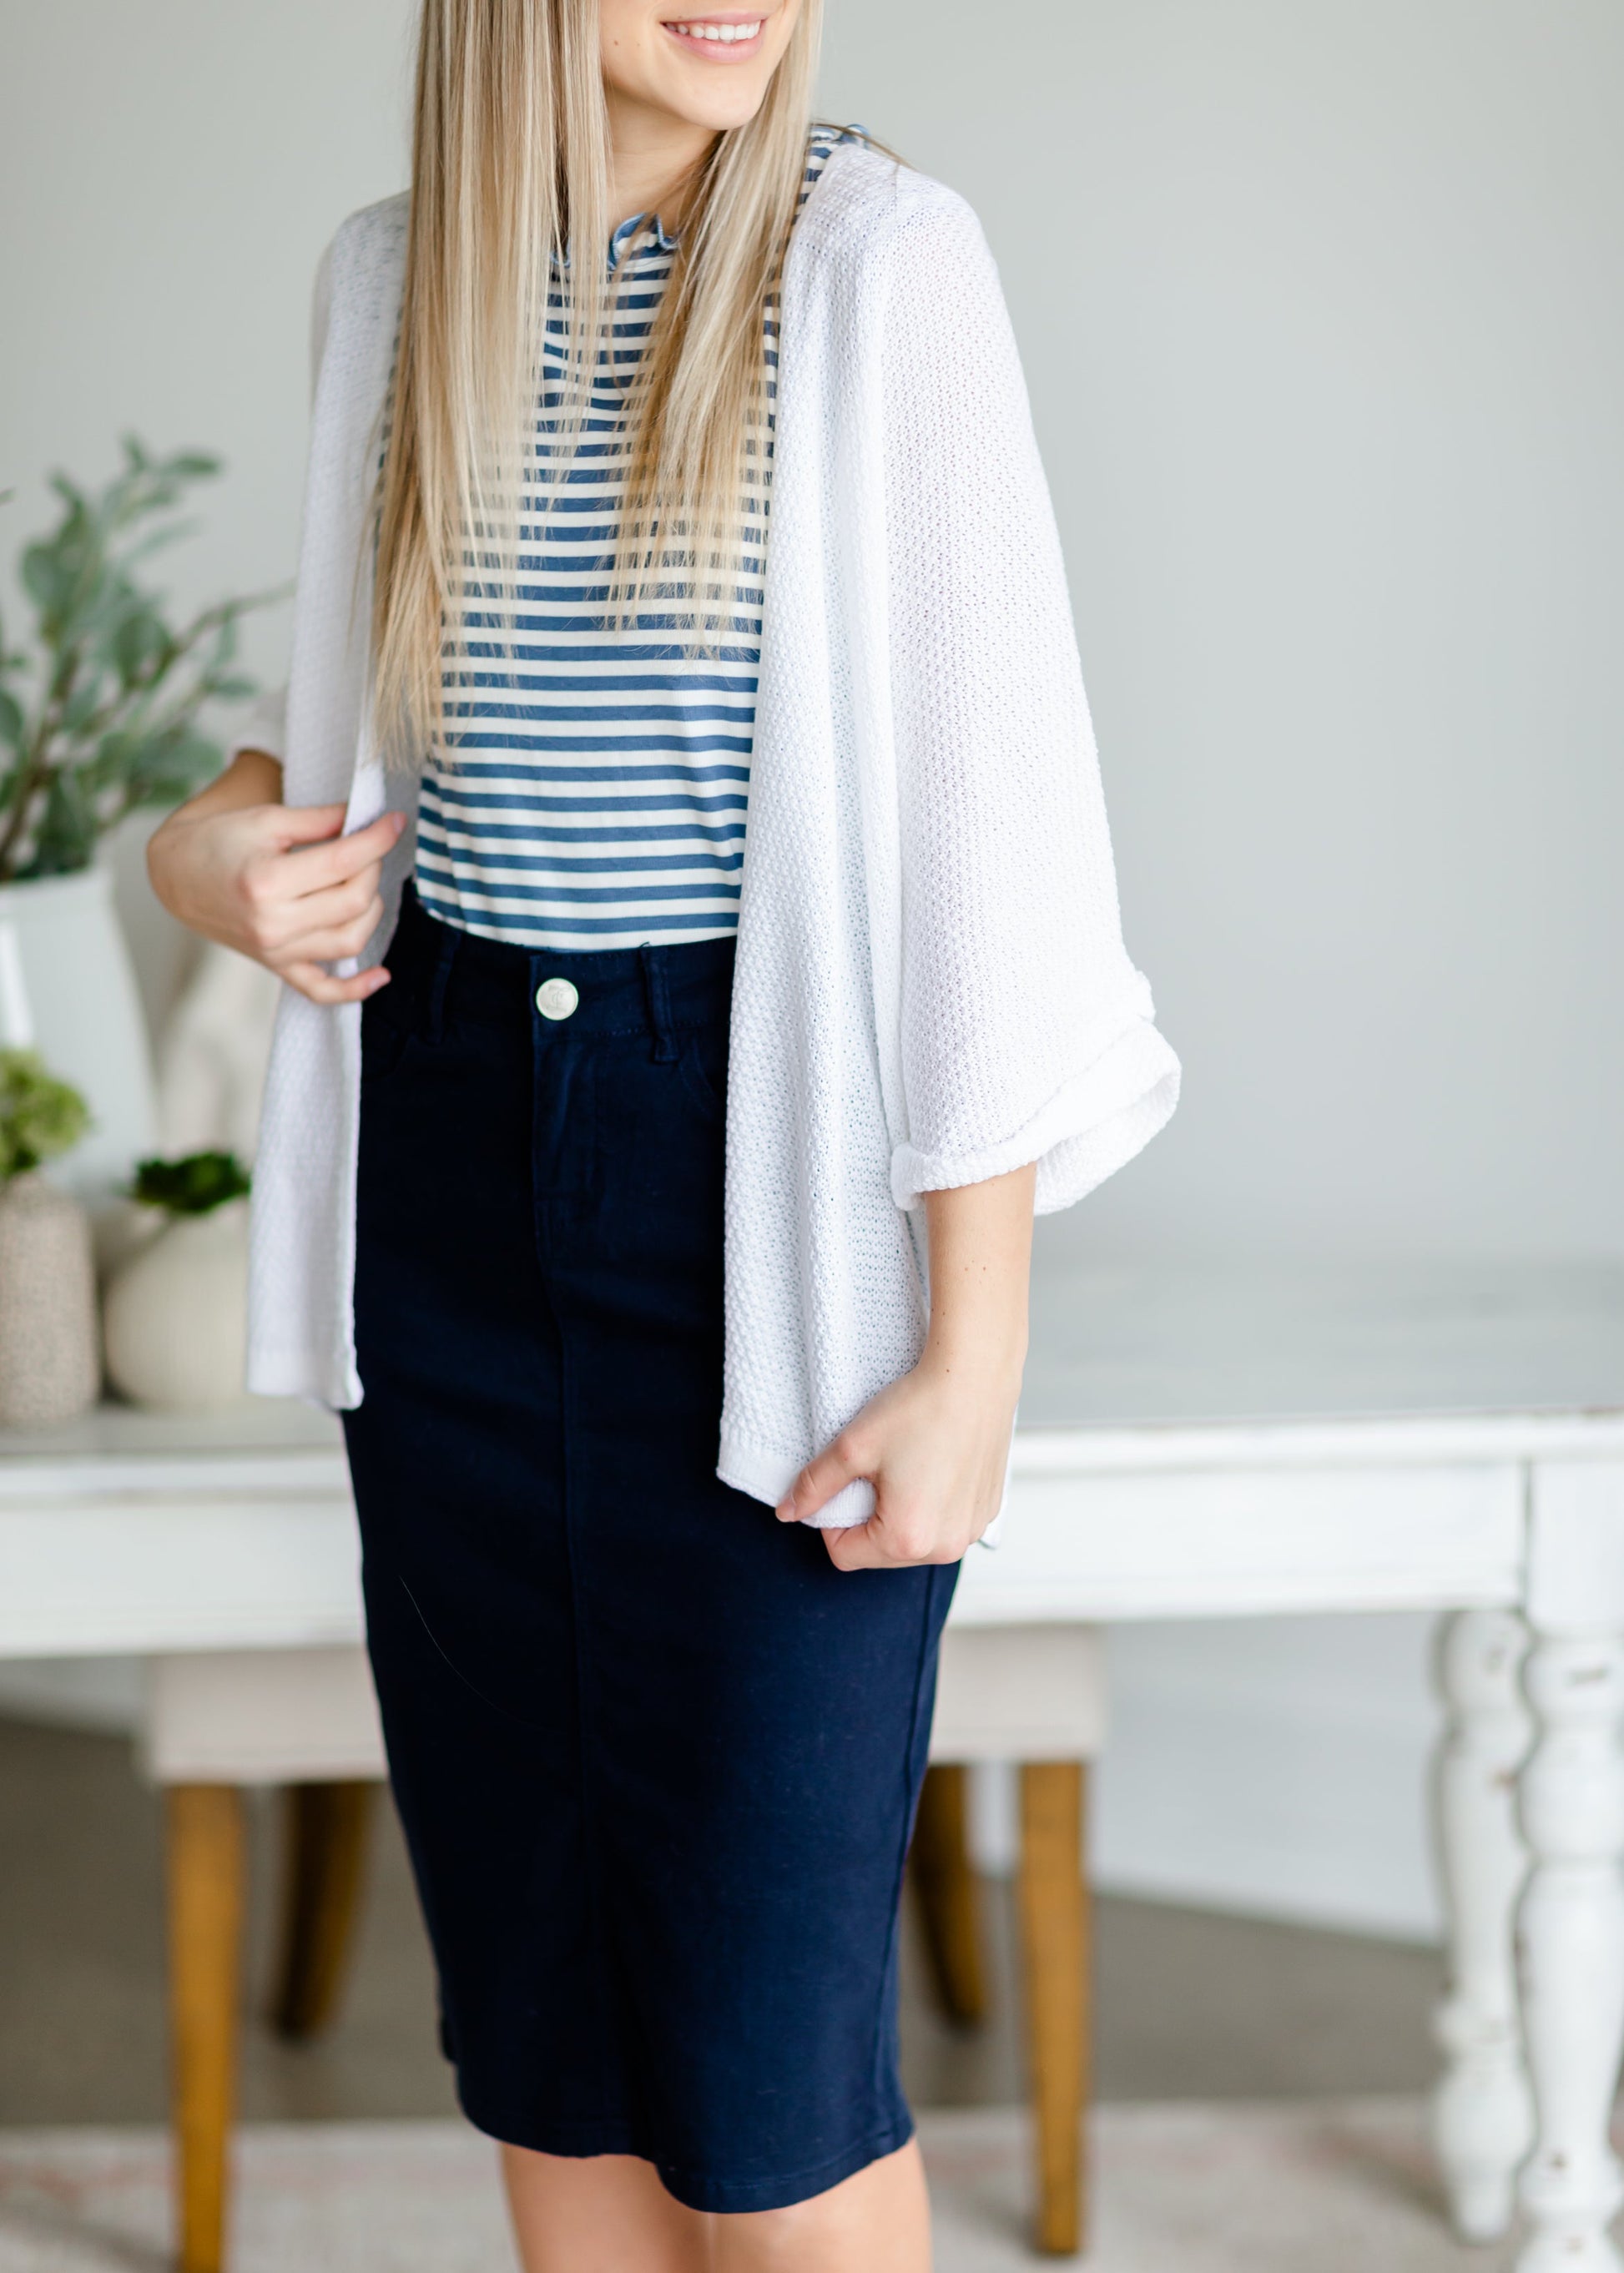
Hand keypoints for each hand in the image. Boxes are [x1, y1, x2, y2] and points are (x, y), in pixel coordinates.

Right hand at [148, 751, 404, 1006]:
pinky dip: (355, 989)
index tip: (397, 822)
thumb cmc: (219, 841)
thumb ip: (319, 820)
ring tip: (364, 883)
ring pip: (349, 942)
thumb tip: (367, 816)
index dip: (378, 839)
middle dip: (374, 869)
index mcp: (266, 882)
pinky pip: (321, 990)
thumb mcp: (267, 819)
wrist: (177, 875)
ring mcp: (275, 952)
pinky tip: (382, 975)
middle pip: (354, 902)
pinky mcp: (277, 967)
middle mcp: (272, 924)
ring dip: (372, 911)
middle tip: (370, 847)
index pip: (344, 862)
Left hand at [774, 1161, 1034, 1571]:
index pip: (841, 1552)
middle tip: (870, 1456)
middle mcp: (947, 1543)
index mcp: (908, 1536)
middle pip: (878, 1543)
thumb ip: (814, 1482)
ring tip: (902, 1447)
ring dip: (898, 1498)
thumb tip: (785, 1511)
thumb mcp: (851, 1440)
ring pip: (912, 1528)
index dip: (828, 1514)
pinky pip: (945, 1511)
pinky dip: (931, 1487)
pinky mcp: (992, 1500)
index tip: (837, 1474)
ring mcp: (975, 1524)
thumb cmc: (916, 1398)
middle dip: (865, 1508)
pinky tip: (931, 1447)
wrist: (982, 1359)